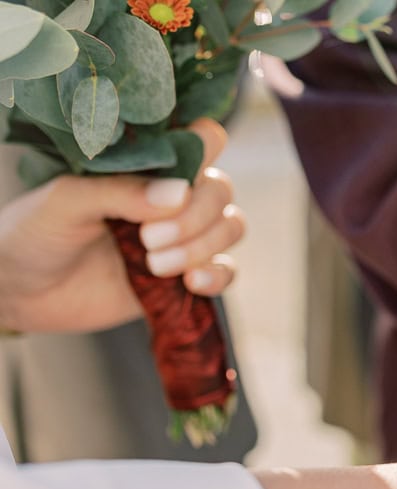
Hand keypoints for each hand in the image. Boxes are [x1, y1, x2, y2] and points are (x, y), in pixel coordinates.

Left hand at [0, 118, 244, 332]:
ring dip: (201, 246)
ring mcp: (182, 238)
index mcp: (145, 165)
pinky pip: (227, 271)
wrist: (20, 294)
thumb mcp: (65, 201)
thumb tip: (178, 194)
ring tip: (155, 265)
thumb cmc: (33, 233)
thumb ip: (118, 192)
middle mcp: (171, 197)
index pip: (200, 140)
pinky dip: (218, 275)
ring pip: (229, 228)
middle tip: (148, 239)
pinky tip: (192, 282)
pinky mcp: (185, 277)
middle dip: (195, 216)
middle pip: (221, 190)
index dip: (205, 146)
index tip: (184, 173)